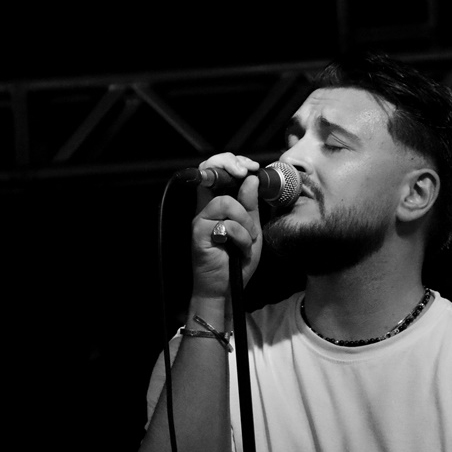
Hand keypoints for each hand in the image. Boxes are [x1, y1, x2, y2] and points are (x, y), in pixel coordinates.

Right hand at [190, 153, 262, 298]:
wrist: (226, 290)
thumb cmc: (236, 262)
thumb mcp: (252, 231)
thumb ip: (251, 207)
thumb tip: (251, 179)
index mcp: (216, 206)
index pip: (215, 172)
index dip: (229, 161)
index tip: (250, 167)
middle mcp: (205, 209)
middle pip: (212, 172)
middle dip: (232, 166)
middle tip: (248, 172)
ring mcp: (200, 221)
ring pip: (226, 202)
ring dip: (245, 220)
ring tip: (248, 239)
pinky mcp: (199, 233)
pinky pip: (226, 223)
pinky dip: (240, 236)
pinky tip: (240, 248)